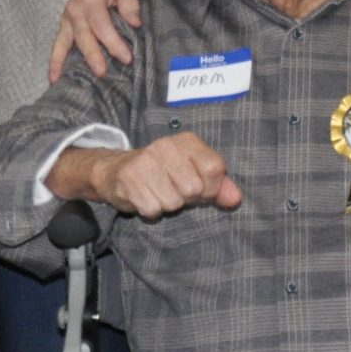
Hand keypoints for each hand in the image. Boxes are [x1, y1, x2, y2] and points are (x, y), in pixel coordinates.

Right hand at [49, 0, 141, 82]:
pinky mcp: (63, 28)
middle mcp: (74, 9)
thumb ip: (130, 2)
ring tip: (80, 79)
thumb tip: (135, 23)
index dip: (113, 42)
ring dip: (72, 63)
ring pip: (68, 44)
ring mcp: (66, 20)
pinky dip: (54, 63)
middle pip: (85, 36)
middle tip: (103, 73)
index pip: (102, 24)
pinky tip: (54, 80)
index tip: (127, 58)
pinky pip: (57, 47)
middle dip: (94, 55)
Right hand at [55, 134, 241, 219]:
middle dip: (187, 198)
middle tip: (174, 190)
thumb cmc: (162, 173)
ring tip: (157, 192)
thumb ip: (218, 185)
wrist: (115, 170)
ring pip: (173, 202)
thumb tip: (235, 199)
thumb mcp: (193, 172)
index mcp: (187, 141)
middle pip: (193, 189)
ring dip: (167, 205)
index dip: (211, 188)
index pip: (214, 169)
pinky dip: (151, 210)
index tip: (201, 190)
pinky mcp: (129, 179)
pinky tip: (144, 196)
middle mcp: (166, 146)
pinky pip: (153, 209)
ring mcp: (146, 161)